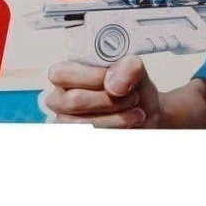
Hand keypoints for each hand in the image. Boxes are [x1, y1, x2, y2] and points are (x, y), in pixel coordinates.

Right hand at [44, 56, 161, 127]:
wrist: (145, 114)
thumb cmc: (132, 90)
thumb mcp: (135, 71)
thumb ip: (128, 67)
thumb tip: (113, 86)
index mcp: (67, 75)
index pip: (60, 74)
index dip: (92, 77)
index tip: (116, 79)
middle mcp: (61, 99)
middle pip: (74, 101)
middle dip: (110, 100)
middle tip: (132, 97)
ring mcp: (67, 122)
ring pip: (84, 124)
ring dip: (118, 118)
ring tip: (135, 112)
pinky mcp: (79, 138)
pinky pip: (93, 138)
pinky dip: (117, 131)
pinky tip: (129, 125)